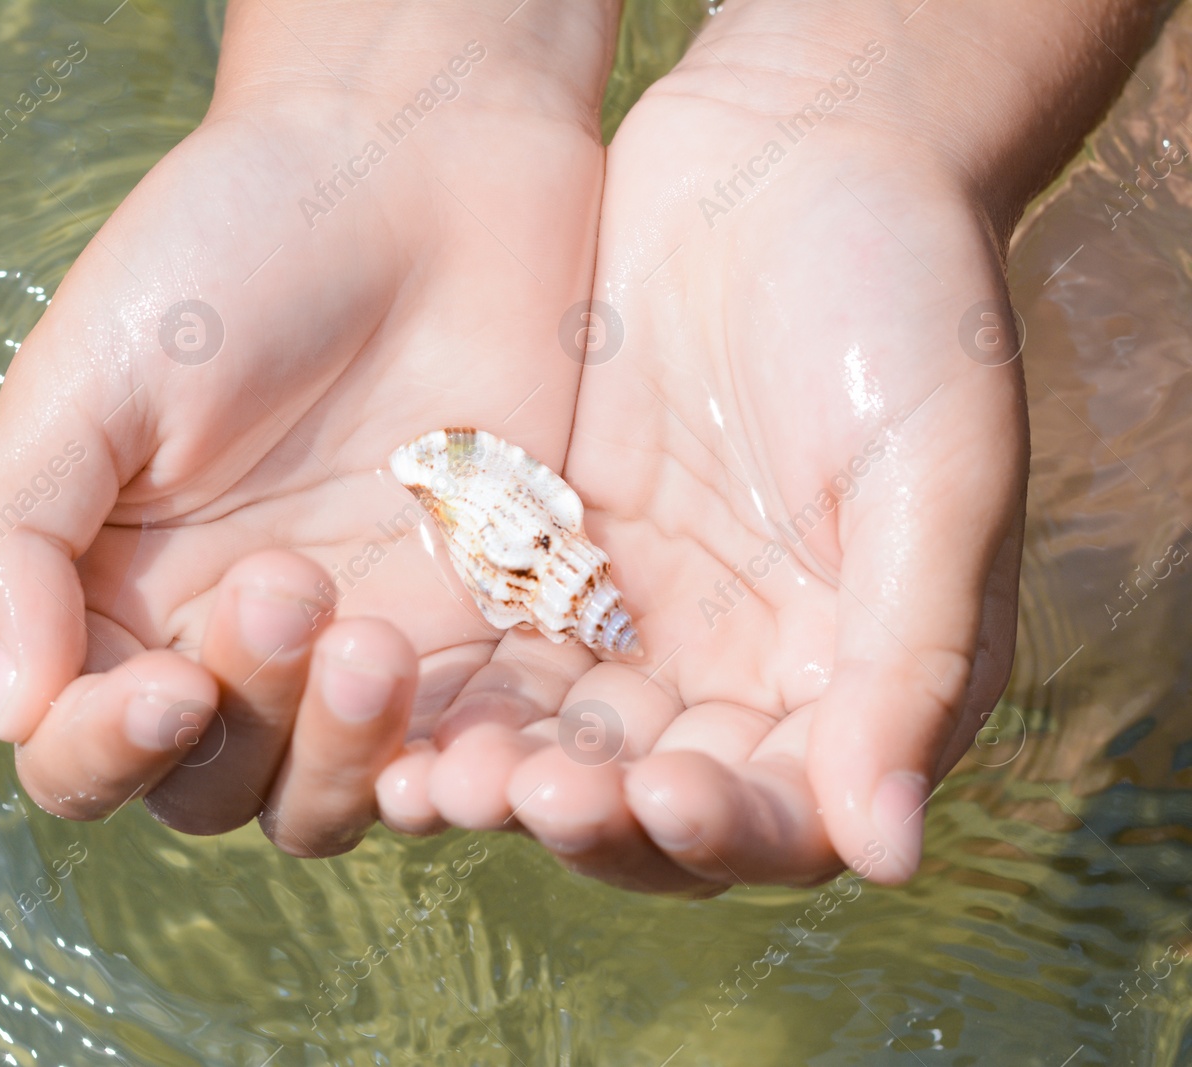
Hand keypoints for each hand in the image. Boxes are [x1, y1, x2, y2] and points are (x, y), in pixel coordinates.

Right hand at [0, 1, 618, 853]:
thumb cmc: (232, 248)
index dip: (105, 752)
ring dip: (340, 754)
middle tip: (288, 582)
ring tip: (374, 637)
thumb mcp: (88, 376)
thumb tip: (6, 710)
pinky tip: (467, 724)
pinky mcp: (468, 632)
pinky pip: (452, 756)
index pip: (75, 749)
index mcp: (108, 591)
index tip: (163, 685)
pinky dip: (450, 768)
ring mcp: (348, 647)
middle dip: (242, 717)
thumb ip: (14, 539)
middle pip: (205, 790)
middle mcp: (221, 641)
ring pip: (323, 798)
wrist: (418, 168)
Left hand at [388, 30, 1030, 889]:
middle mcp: (739, 675)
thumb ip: (911, 658)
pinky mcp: (548, 563)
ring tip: (431, 779)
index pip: (786, 815)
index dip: (723, 829)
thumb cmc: (906, 303)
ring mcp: (635, 622)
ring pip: (558, 742)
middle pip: (654, 802)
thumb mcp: (935, 473)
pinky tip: (388, 704)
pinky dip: (446, 691)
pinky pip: (491, 652)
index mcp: (852, 681)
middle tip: (524, 792)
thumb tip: (889, 853)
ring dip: (497, 774)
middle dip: (589, 814)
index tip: (659, 792)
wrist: (789, 158)